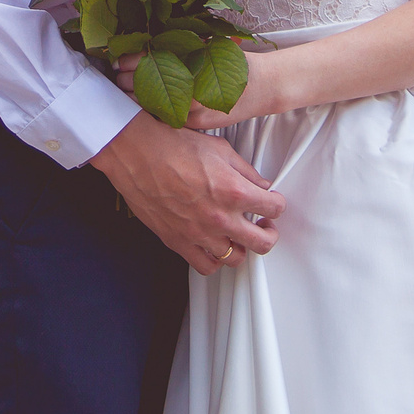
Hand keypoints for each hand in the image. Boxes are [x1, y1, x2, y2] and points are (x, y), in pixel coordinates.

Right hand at [88, 112, 283, 274]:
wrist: (137, 154)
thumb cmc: (173, 146)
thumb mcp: (219, 149)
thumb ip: (245, 170)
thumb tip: (260, 183)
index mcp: (234, 191)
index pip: (274, 208)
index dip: (277, 203)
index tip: (272, 202)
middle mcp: (220, 218)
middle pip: (263, 242)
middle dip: (269, 233)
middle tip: (264, 225)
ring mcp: (200, 234)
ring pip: (236, 258)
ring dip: (242, 247)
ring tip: (239, 236)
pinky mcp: (179, 242)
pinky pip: (206, 266)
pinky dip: (215, 260)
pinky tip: (214, 246)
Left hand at [114, 47, 285, 131]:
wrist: (264, 86)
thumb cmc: (235, 62)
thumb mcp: (207, 45)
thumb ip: (179, 45)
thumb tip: (146, 45)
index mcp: (188, 64)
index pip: (147, 62)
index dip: (129, 61)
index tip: (119, 60)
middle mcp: (189, 89)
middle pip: (145, 84)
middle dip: (128, 80)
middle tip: (118, 75)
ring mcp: (192, 110)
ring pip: (152, 105)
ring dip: (136, 97)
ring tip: (126, 89)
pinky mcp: (195, 124)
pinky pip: (166, 118)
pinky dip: (153, 110)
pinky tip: (144, 104)